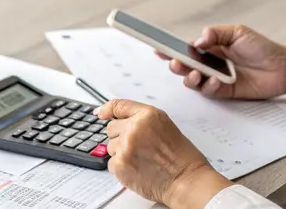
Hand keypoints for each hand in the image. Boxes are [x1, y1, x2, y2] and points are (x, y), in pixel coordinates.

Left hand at [95, 99, 231, 207]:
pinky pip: (111, 163)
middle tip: (138, 147)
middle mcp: (134, 128)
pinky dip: (121, 167)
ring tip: (142, 159)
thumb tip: (116, 118)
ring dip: (121, 153)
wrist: (184, 179)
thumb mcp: (163, 125)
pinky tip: (137, 168)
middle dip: (120, 136)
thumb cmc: (179, 156)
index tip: (101, 112)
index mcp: (147, 115)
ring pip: (110, 146)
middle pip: (111, 128)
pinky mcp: (119, 164)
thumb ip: (141, 119)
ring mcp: (125, 146)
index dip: (107, 109)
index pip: (119, 105)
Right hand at [156, 24, 285, 99]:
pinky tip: (216, 81)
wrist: (281, 66)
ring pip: (193, 81)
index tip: (158, 48)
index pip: (186, 49)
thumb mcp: (238, 32)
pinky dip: (209, 86)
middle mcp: (209, 64)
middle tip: (176, 64)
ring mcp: (215, 79)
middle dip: (176, 66)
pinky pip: (209, 92)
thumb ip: (217, 33)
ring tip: (194, 74)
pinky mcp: (224, 92)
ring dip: (189, 78)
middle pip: (185, 67)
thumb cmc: (260, 47)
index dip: (171, 49)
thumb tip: (198, 39)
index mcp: (210, 48)